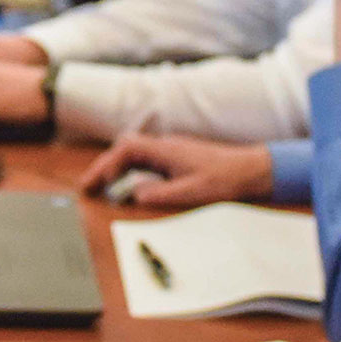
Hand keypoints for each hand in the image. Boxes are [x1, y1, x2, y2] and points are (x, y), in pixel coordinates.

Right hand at [80, 132, 274, 206]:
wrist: (252, 170)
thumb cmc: (225, 179)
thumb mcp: (191, 192)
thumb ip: (160, 193)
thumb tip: (133, 195)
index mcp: (166, 150)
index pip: (126, 150)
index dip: (105, 165)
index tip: (92, 183)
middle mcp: (166, 147)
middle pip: (125, 148)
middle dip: (104, 166)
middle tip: (88, 187)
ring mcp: (171, 152)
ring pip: (134, 154)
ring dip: (116, 169)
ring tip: (101, 188)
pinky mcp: (177, 159)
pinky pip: (146, 162)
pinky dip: (130, 172)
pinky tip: (129, 186)